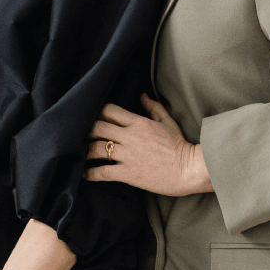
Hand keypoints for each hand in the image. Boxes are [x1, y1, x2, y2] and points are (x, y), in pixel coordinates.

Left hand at [86, 97, 209, 196]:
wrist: (189, 169)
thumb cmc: (181, 146)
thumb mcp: (168, 122)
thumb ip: (153, 108)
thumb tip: (142, 96)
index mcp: (138, 123)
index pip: (109, 111)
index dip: (100, 114)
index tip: (97, 119)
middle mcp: (129, 137)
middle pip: (97, 128)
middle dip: (88, 131)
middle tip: (83, 136)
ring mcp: (127, 156)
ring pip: (96, 149)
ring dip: (85, 151)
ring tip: (81, 154)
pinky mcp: (127, 174)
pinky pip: (102, 172)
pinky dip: (90, 173)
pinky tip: (84, 174)